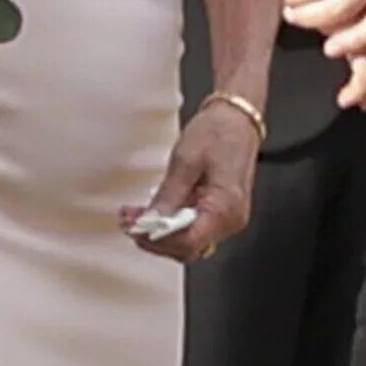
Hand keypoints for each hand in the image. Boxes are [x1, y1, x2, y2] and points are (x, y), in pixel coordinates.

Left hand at [121, 97, 260, 264]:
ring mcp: (228, 218)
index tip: (135, 229)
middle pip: (188, 247)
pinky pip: (195, 227)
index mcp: (225, 207)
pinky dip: (173, 224)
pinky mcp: (221, 212)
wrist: (237, 118)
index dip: (158, 240)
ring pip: (190, 240)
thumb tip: (150, 222)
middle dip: (156, 238)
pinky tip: (155, 213)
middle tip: (129, 223)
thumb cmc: (218, 132)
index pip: (188, 242)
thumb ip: (168, 196)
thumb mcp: (185, 160)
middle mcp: (231, 219)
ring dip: (161, 232)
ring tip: (136, 217)